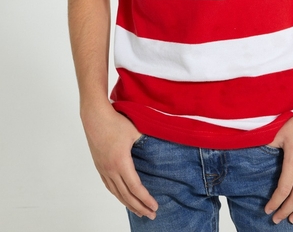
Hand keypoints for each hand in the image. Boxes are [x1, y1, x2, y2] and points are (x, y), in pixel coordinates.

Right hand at [82, 104, 157, 218]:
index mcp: (121, 163)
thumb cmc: (115, 122)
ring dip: (128, 204)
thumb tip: (158, 146)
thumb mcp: (135, 131)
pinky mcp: (99, 166)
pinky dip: (117, 195)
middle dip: (139, 207)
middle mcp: (111, 169)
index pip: (135, 187)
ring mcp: (103, 169)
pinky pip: (109, 186)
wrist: (94, 117)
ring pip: (116, 193)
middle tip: (151, 215)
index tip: (155, 207)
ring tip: (138, 211)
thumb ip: (146, 141)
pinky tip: (122, 197)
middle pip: (126, 195)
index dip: (145, 199)